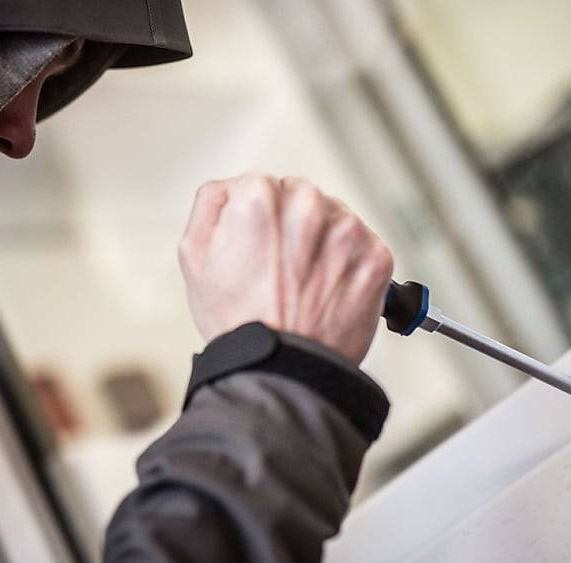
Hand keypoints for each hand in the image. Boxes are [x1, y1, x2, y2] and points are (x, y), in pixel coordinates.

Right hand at [179, 174, 393, 363]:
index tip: (260, 246)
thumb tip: (232, 186)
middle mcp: (308, 206)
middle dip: (293, 224)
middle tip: (282, 268)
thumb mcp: (194, 256)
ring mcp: (347, 231)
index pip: (264, 184)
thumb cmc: (239, 320)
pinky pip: (363, 244)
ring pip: (334, 217)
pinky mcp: (376, 256)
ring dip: (323, 241)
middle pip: (301, 196)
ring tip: (305, 282)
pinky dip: (350, 263)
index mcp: (260, 198)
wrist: (283, 370)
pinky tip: (328, 289)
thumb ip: (211, 203)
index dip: (258, 218)